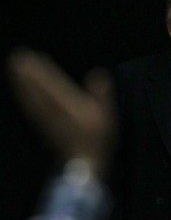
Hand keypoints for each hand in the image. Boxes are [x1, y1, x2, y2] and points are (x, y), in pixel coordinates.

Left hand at [7, 48, 114, 174]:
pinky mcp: (44, 128)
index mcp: (68, 104)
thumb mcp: (107, 115)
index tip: (30, 56)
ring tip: (15, 72)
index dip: (40, 70)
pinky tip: (22, 95)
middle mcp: (53, 109)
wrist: (84, 163)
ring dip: (21, 84)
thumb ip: (101, 93)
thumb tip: (98, 73)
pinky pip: (31, 109)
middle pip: (36, 88)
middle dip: (26, 73)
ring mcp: (47, 120)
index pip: (51, 83)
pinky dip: (25, 99)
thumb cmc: (97, 138)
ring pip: (30, 98)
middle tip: (16, 57)